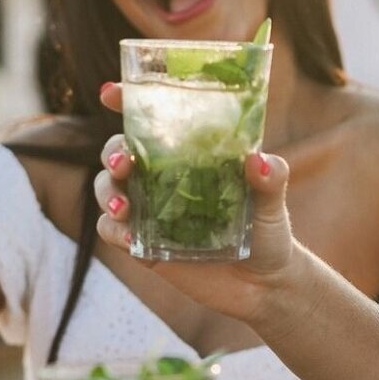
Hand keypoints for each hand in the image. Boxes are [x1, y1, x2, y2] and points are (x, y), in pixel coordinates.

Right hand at [92, 83, 299, 325]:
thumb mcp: (272, 204)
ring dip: (106, 192)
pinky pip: (112, 230)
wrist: (263, 286)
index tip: (111, 93)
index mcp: (189, 153)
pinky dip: (113, 230)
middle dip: (112, 152)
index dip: (127, 101)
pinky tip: (128, 235)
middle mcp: (163, 176)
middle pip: (119, 151)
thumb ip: (270, 180)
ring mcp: (149, 209)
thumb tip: (259, 160)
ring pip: (107, 188)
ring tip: (123, 207)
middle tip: (123, 164)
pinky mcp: (142, 244)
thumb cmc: (268, 232)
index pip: (152, 120)